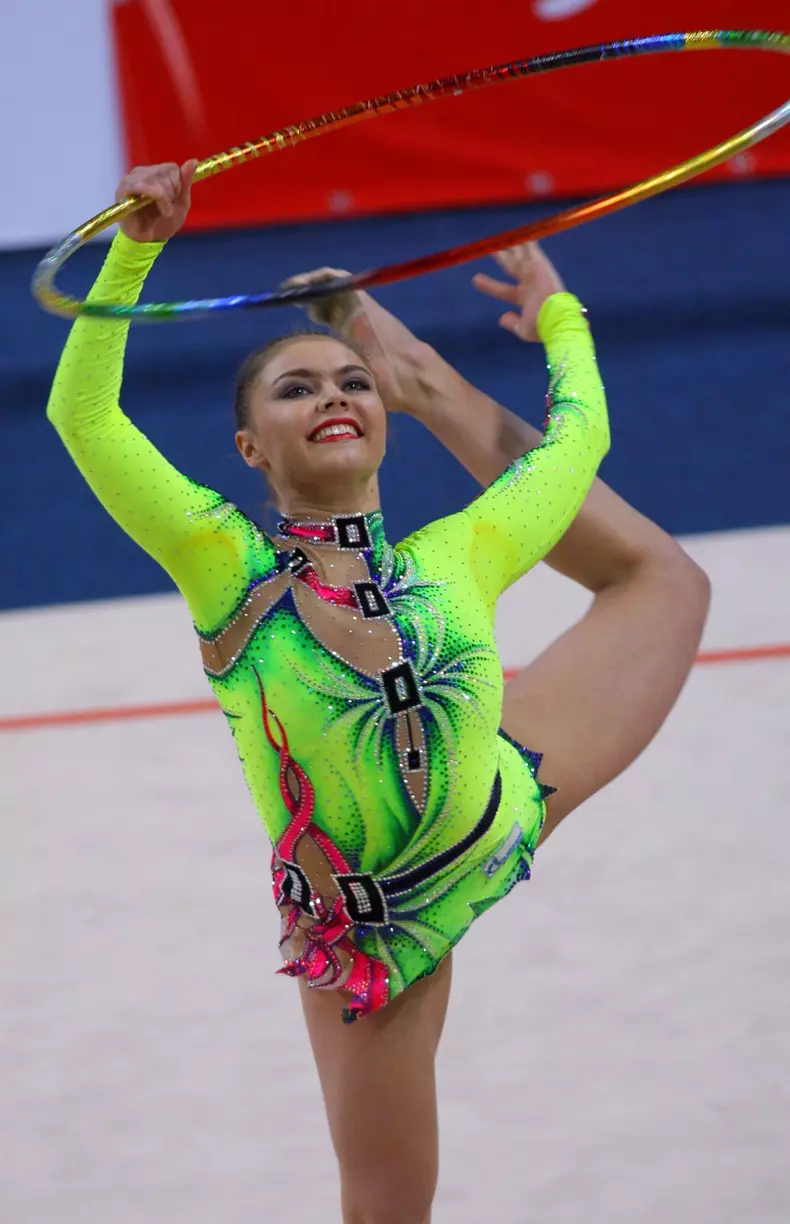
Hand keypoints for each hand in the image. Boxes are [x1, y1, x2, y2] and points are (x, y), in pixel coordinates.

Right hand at [117, 159, 197, 243]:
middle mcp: (142, 172)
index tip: (175, 200)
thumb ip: (185, 183)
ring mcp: (131, 179)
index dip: (178, 184)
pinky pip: (141, 184)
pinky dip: (155, 196)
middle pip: (164, 171)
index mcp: (156, 173)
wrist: (150, 240)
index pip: (172, 168)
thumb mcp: (181, 203)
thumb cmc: (164, 222)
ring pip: (154, 177)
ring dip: (164, 196)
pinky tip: (159, 208)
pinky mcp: (123, 189)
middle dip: (172, 192)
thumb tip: (193, 161)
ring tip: (164, 210)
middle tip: (168, 208)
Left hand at [280, 266, 428, 414]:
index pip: (328, 313)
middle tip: (285, 301)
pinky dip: (315, 278)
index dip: (312, 311)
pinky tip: (298, 286)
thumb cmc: (387, 386)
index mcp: (352, 331)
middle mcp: (353, 315)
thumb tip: (315, 398)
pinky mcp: (359, 297)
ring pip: (328, 284)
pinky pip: (335, 278)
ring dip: (307, 284)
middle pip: (326, 297)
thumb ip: (334, 379)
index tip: (296, 315)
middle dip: (306, 296)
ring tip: (288, 290)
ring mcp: (357, 305)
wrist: (408, 376)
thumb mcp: (352, 380)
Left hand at [472, 242, 564, 341]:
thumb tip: (502, 319)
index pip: (503, 289)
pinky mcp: (540, 264)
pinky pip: (532, 248)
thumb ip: (512, 323)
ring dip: (512, 243)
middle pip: (511, 266)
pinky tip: (521, 229)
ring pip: (520, 253)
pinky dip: (527, 239)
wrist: (556, 319)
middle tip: (489, 246)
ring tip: (502, 233)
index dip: (489, 284)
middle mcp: (529, 283)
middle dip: (501, 256)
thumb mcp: (523, 329)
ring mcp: (534, 272)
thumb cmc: (540, 326)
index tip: (475, 279)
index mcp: (524, 298)